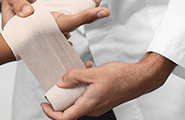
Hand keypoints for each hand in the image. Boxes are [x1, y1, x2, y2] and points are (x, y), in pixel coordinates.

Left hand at [39, 52, 175, 118]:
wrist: (140, 78)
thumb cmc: (121, 77)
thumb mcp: (93, 73)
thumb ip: (74, 76)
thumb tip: (61, 82)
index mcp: (89, 104)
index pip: (65, 117)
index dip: (51, 113)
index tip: (44, 103)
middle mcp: (93, 108)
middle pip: (70, 108)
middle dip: (62, 94)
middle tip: (58, 83)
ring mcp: (98, 105)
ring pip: (78, 99)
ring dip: (74, 86)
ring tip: (77, 71)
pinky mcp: (102, 100)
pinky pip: (87, 95)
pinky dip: (83, 84)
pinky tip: (87, 69)